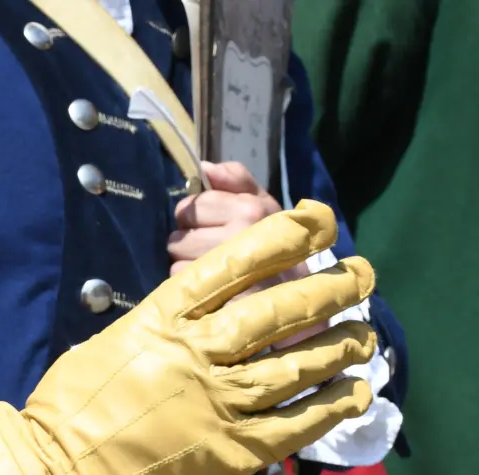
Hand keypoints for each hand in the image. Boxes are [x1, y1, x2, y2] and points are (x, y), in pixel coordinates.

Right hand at [23, 201, 374, 474]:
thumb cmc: (61, 418)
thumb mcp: (99, 353)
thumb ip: (145, 336)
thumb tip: (172, 329)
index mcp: (159, 322)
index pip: (233, 264)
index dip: (283, 236)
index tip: (318, 220)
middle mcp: (197, 354)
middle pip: (280, 309)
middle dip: (331, 286)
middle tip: (362, 274)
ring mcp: (219, 402)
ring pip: (298, 363)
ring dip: (341, 344)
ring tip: (365, 335)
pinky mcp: (233, 452)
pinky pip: (298, 423)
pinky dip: (333, 406)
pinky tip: (356, 394)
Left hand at [168, 162, 322, 345]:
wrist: (302, 302)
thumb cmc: (279, 248)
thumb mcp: (266, 208)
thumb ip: (237, 182)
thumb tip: (205, 167)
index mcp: (252, 208)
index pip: (191, 205)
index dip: (195, 217)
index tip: (213, 227)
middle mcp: (241, 233)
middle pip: (178, 233)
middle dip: (189, 243)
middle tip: (215, 255)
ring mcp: (231, 265)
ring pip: (176, 258)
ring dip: (188, 266)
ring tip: (217, 274)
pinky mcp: (220, 295)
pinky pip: (182, 282)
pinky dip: (191, 289)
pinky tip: (214, 292)